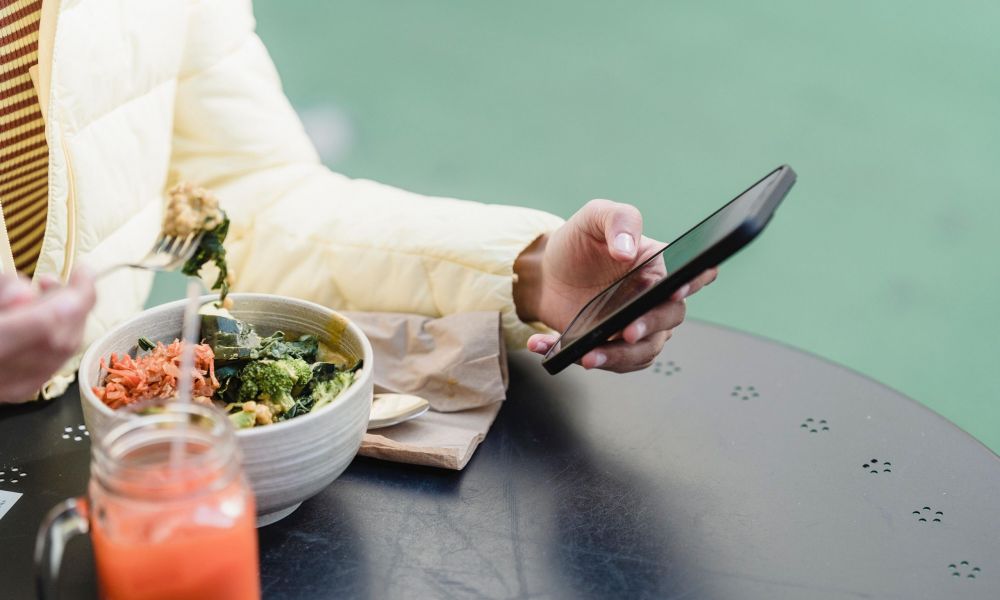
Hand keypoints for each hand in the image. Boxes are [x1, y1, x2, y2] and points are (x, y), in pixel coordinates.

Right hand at [0, 267, 95, 403]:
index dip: (75, 293)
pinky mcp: (20, 391)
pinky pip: (53, 361)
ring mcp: (15, 386)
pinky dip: (58, 336)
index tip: (82, 270)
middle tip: (51, 281)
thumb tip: (24, 292)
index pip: (47, 322)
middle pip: (61, 336)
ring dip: (67, 318)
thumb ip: (0, 290)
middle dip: (72, 302)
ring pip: (63, 351)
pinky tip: (42, 322)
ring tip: (42, 296)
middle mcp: (3, 372)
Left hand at [514, 200, 716, 371]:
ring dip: (616, 357)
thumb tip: (626, 249)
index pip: (691, 274)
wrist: (548, 272)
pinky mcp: (612, 346)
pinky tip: (551, 348)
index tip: (676, 290)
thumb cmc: (579, 242)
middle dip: (649, 328)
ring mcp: (635, 326)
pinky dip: (579, 358)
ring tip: (586, 355)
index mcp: (659, 265)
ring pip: (641, 352)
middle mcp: (654, 299)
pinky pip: (607, 361)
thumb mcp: (595, 217)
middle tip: (627, 331)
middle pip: (668, 320)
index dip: (693, 283)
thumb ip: (617, 220)